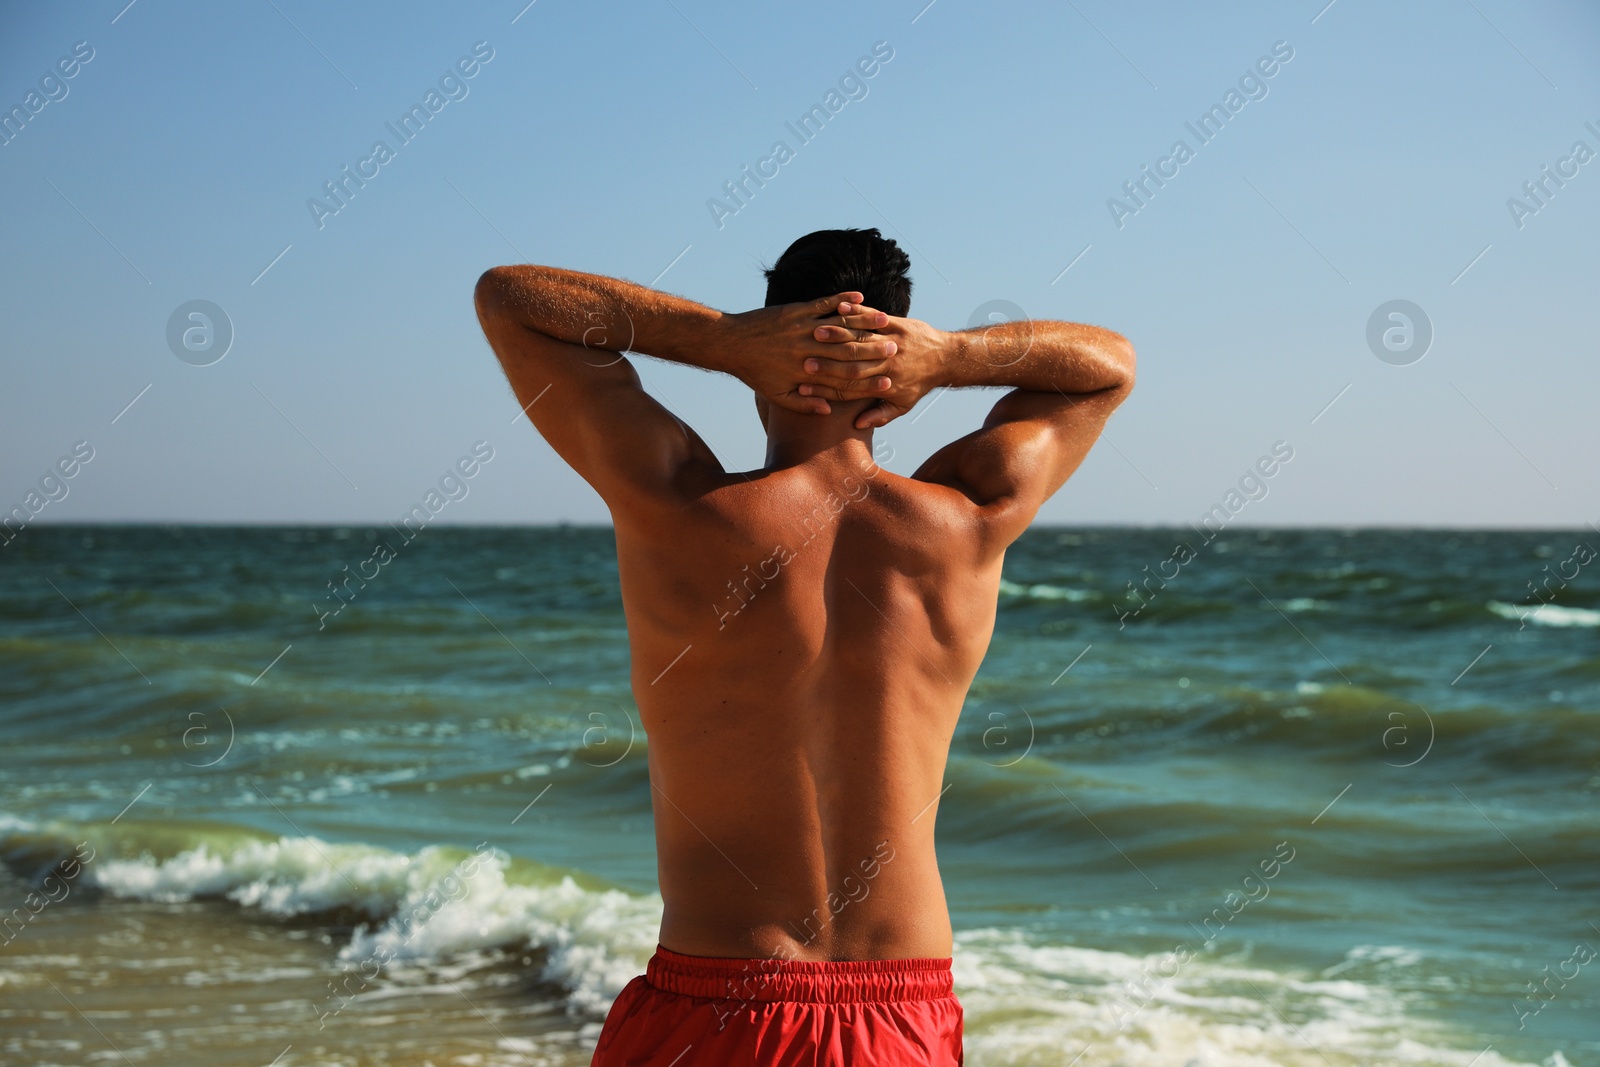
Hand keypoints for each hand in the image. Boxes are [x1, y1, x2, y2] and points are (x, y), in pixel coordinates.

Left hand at [722, 292, 898, 414]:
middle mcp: (809, 350)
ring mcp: (804, 327)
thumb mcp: (778, 397)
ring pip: (841, 324)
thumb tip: (828, 411)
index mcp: (807, 374)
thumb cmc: (755, 373)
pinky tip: (859, 297)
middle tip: (898, 349)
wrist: (731, 343)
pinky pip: (825, 303)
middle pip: (849, 350)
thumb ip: (804, 406)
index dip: (868, 382)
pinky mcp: (797, 310)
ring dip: (865, 321)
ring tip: (886, 320)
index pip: (844, 379)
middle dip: (875, 349)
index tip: (889, 382)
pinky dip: (843, 300)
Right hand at [799, 306, 947, 427]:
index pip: (850, 389)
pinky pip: (874, 318)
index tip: (805, 387)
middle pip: (852, 364)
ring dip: (837, 335)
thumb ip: (880, 415)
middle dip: (826, 363)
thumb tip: (858, 425)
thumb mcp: (902, 405)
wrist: (946, 358)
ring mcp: (894, 342)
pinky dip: (857, 312)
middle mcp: (888, 364)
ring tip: (815, 332)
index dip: (826, 389)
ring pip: (860, 339)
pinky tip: (839, 307)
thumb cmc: (920, 383)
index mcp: (885, 385)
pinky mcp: (899, 324)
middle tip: (803, 361)